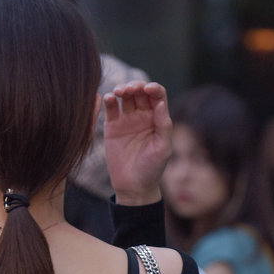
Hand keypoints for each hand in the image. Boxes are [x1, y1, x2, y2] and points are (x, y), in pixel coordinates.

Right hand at [103, 81, 172, 206]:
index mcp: (157, 118)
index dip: (153, 88)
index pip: (157, 95)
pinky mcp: (112, 126)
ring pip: (125, 96)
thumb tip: (161, 102)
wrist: (133, 187)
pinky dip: (109, 100)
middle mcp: (143, 115)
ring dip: (122, 89)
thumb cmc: (152, 169)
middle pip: (140, 92)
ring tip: (119, 92)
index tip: (148, 90)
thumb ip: (164, 125)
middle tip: (130, 90)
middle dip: (136, 86)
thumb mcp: (163, 148)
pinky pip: (111, 109)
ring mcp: (127, 120)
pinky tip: (109, 98)